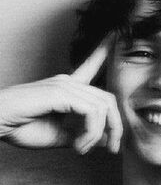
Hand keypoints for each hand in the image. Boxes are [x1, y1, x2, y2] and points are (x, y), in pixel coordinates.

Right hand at [0, 35, 122, 153]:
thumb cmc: (21, 128)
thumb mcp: (59, 135)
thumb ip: (83, 136)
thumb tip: (106, 140)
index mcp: (67, 88)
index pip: (91, 66)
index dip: (103, 52)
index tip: (114, 35)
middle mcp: (69, 83)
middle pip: (108, 99)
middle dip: (116, 126)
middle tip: (112, 148)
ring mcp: (65, 85)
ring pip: (102, 107)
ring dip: (98, 134)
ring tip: (82, 149)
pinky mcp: (60, 92)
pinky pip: (91, 112)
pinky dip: (90, 132)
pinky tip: (78, 145)